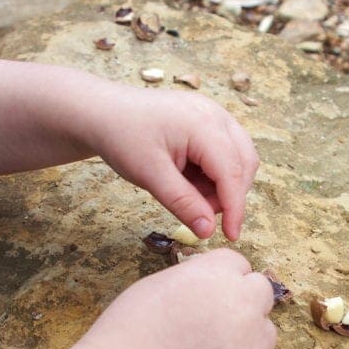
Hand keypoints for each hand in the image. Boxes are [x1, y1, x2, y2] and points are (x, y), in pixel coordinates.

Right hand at [80, 249, 276, 348]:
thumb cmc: (131, 331)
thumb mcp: (159, 285)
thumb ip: (196, 279)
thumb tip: (213, 283)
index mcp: (218, 274)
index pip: (238, 264)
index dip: (221, 279)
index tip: (206, 294)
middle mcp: (243, 304)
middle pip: (261, 292)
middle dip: (243, 302)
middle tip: (214, 322)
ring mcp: (253, 345)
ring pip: (264, 333)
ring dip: (245, 338)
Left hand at [85, 86, 258, 240]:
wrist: (103, 112)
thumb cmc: (122, 137)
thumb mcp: (150, 175)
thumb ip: (182, 203)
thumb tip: (208, 231)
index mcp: (203, 124)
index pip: (232, 172)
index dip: (235, 208)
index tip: (231, 236)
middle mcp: (216, 114)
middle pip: (244, 164)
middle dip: (227, 194)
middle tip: (195, 210)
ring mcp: (214, 114)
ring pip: (239, 158)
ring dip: (222, 184)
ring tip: (187, 191)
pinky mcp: (209, 120)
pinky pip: (226, 151)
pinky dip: (215, 172)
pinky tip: (188, 178)